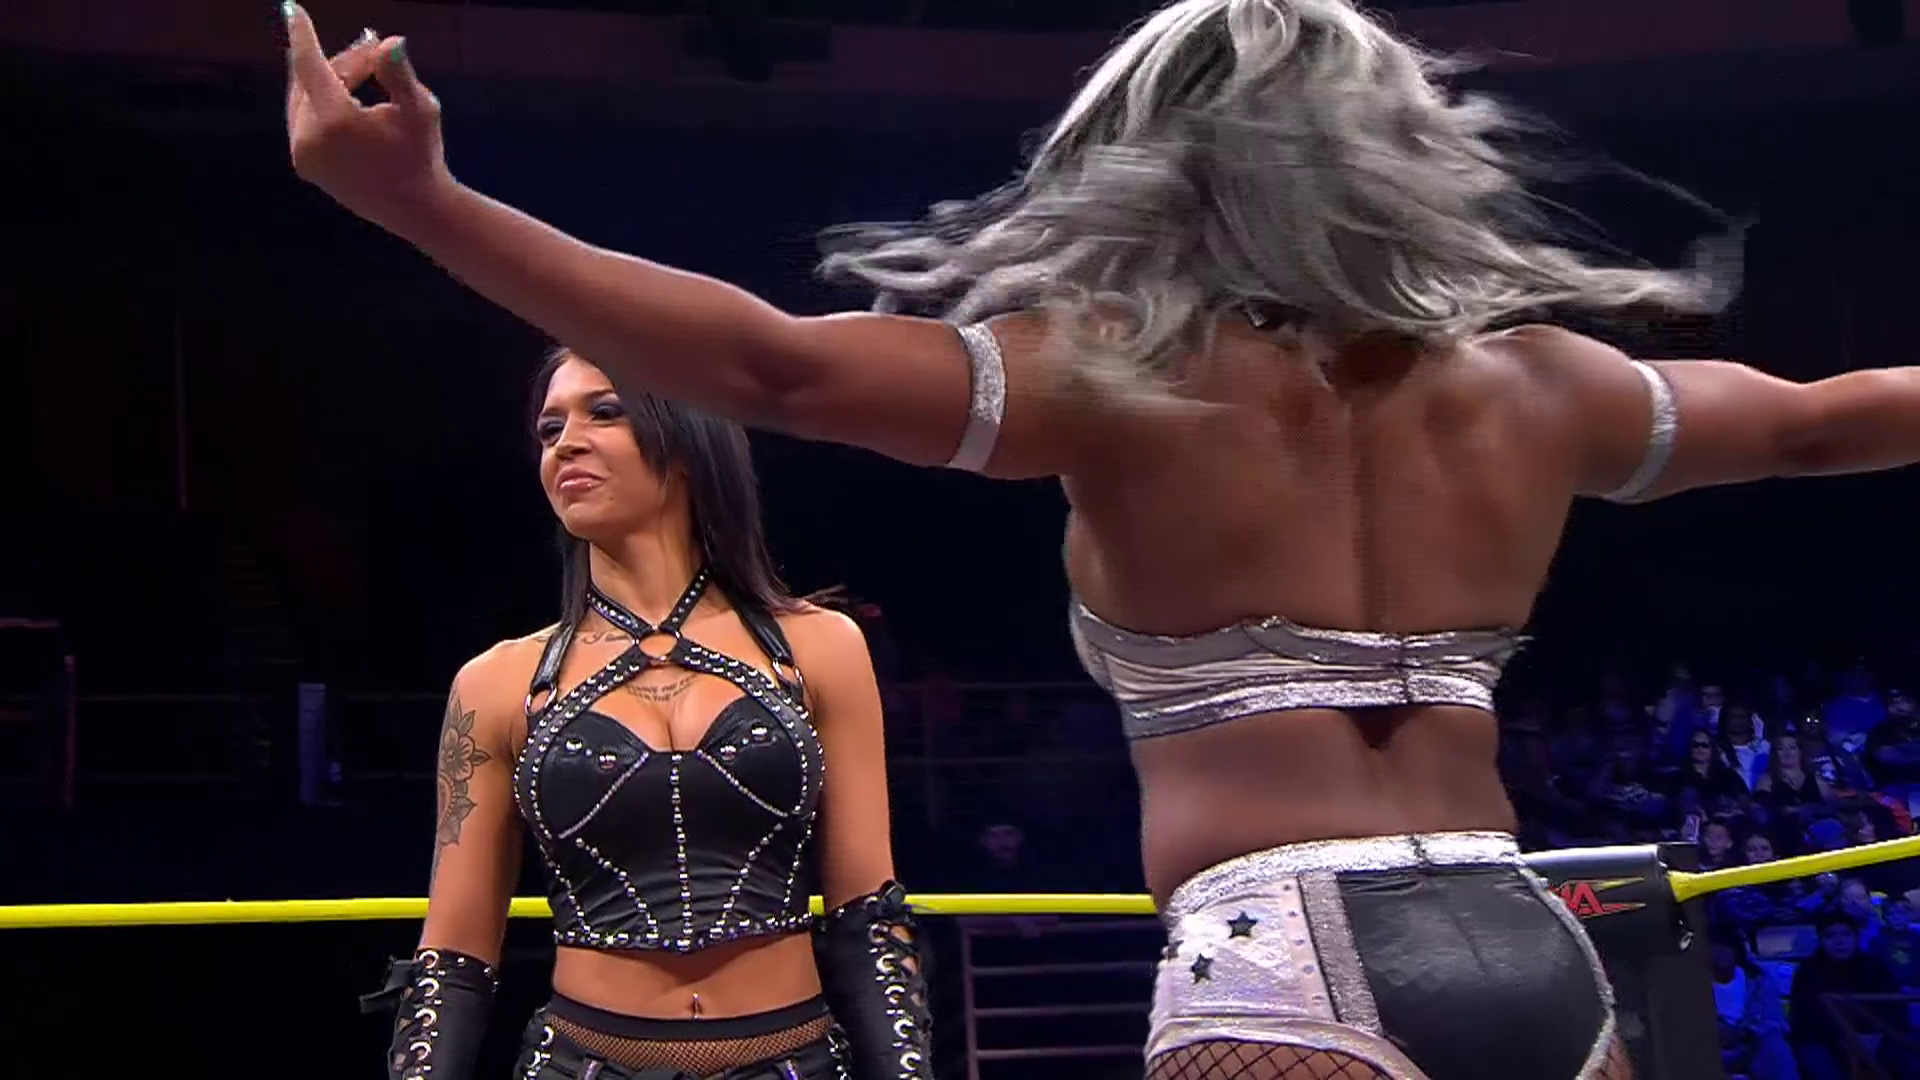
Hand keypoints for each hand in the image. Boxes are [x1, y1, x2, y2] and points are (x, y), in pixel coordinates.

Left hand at [282, 4, 449, 232]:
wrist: (415, 209)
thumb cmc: (422, 156)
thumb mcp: (420, 110)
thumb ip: (399, 74)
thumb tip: (390, 42)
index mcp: (335, 121)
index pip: (309, 65)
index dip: (302, 34)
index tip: (291, 8)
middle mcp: (310, 139)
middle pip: (312, 80)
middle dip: (341, 61)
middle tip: (372, 46)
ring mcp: (303, 154)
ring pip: (307, 100)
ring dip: (333, 80)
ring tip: (368, 70)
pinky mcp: (305, 165)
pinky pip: (306, 120)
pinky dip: (325, 104)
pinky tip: (352, 97)